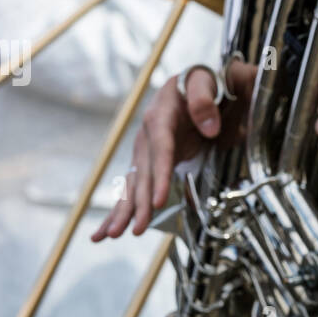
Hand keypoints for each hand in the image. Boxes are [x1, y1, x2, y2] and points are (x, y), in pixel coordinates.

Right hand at [92, 62, 253, 240]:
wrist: (194, 85)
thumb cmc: (200, 82)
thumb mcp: (204, 81)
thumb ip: (204, 100)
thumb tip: (209, 128)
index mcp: (160, 116)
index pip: (160, 149)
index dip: (159, 175)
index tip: (158, 200)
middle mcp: (147, 136)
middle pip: (142, 174)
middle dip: (138, 204)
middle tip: (134, 229)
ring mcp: (146, 151)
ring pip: (133, 185)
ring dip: (123, 211)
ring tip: (109, 235)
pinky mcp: (150, 162)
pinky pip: (135, 188)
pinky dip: (123, 209)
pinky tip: (108, 230)